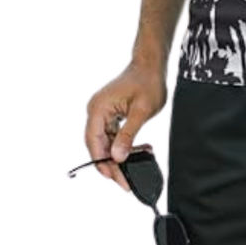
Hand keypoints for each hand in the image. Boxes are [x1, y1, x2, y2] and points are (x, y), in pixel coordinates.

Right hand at [85, 63, 166, 191]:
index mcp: (98, 109)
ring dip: (120, 154)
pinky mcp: (110, 113)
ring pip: (106, 142)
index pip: (94, 143)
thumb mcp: (141, 111)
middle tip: (127, 180)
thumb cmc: (147, 81)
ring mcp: (102, 112)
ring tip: (138, 163)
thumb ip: (128, 135)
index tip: (116, 179)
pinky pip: (113, 134)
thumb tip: (117, 157)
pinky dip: (124, 144)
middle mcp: (96, 111)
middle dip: (112, 164)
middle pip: (99, 145)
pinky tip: (140, 150)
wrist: (151, 64)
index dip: (103, 164)